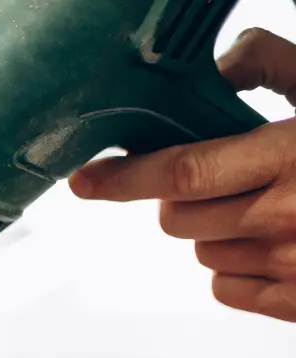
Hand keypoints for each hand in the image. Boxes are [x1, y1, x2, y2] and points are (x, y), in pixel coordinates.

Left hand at [69, 28, 295, 321]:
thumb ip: (266, 65)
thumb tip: (209, 70)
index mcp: (293, 157)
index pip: (181, 172)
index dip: (123, 178)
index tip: (86, 179)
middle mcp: (288, 218)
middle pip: (179, 218)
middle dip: (180, 197)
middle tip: (222, 176)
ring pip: (202, 252)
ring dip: (213, 230)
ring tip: (264, 207)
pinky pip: (227, 289)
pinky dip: (235, 268)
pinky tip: (273, 243)